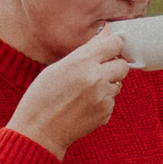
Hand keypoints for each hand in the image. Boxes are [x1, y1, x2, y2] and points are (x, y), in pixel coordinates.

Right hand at [6, 30, 133, 158]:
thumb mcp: (58, 67)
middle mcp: (96, 78)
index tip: (108, 50)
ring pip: (118, 83)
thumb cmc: (42, 96)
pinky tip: (83, 106)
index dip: (112, 46)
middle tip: (97, 72)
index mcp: (82, 61)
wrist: (39, 131)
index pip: (115, 44)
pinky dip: (102, 101)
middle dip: (114, 66)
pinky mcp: (106, 113)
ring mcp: (103, 97)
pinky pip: (112, 100)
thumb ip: (87, 50)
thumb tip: (108, 31)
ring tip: (84, 92)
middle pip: (123, 65)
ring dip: (107, 84)